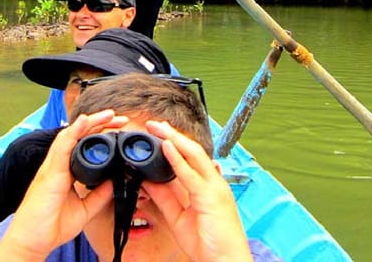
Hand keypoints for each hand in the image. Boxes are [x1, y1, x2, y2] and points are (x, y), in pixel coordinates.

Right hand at [0, 110, 127, 260]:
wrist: (32, 241)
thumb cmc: (50, 226)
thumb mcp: (84, 210)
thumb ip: (99, 195)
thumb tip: (115, 181)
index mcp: (66, 172)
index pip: (83, 145)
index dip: (100, 134)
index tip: (119, 130)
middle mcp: (58, 165)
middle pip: (79, 136)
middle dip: (99, 124)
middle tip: (119, 118)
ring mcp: (52, 167)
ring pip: (71, 135)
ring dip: (90, 122)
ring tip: (108, 114)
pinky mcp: (49, 173)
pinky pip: (61, 147)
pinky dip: (73, 132)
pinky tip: (84, 121)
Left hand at [141, 120, 252, 261]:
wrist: (225, 260)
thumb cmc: (208, 242)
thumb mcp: (178, 216)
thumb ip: (164, 197)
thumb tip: (147, 181)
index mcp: (208, 186)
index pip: (190, 158)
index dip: (174, 144)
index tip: (158, 134)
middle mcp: (213, 182)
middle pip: (192, 150)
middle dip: (172, 135)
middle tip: (153, 124)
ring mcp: (214, 187)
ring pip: (193, 154)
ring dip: (174, 138)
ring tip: (157, 127)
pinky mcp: (211, 196)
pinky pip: (191, 173)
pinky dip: (178, 158)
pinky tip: (167, 146)